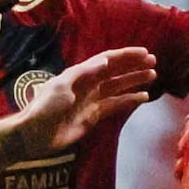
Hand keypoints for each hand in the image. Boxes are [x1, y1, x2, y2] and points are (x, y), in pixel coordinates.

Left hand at [8, 46, 159, 155]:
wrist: (35, 135)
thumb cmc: (45, 107)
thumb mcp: (62, 85)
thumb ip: (84, 72)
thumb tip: (106, 60)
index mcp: (80, 74)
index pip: (107, 60)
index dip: (125, 56)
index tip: (144, 54)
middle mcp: (88, 84)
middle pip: (115, 72)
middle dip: (133, 66)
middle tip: (153, 63)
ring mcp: (92, 100)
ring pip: (118, 87)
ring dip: (134, 81)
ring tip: (152, 77)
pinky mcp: (94, 116)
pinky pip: (115, 105)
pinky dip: (129, 100)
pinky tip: (142, 98)